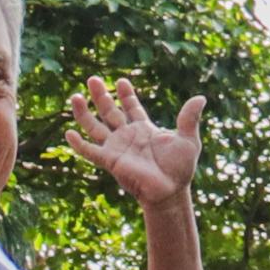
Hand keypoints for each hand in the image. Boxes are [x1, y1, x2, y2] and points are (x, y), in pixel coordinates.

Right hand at [62, 79, 206, 208]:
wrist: (170, 191)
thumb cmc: (180, 168)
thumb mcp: (188, 139)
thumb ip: (189, 118)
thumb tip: (201, 97)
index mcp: (143, 129)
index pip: (131, 107)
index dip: (126, 94)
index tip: (121, 80)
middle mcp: (127, 136)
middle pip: (109, 111)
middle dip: (101, 95)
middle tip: (92, 79)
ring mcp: (116, 148)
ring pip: (95, 127)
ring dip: (84, 113)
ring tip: (75, 97)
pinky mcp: (110, 161)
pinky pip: (90, 151)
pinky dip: (78, 144)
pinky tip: (68, 133)